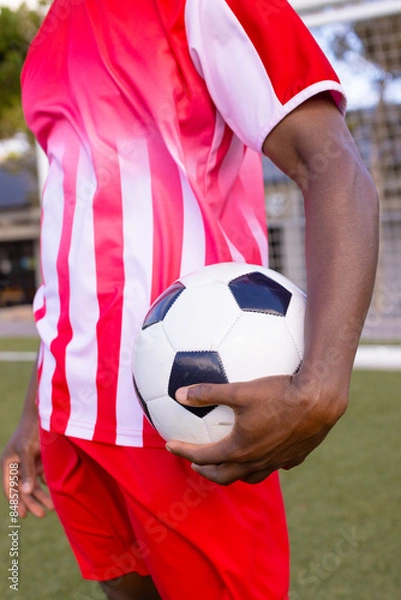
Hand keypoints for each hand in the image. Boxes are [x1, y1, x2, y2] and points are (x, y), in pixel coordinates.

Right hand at [1, 412, 53, 517]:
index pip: (10, 487)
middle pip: (23, 489)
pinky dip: (48, 485)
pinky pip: (42, 477)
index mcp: (8, 463)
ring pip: (34, 484)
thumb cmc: (30, 430)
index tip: (23, 514)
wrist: (43, 413)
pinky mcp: (39, 460)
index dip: (16, 501)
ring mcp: (28, 463)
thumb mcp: (26, 450)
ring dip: (42, 496)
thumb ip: (26, 470)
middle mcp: (17, 465)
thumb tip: (26, 491)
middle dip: (32, 501)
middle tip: (41, 515)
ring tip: (51, 508)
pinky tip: (55, 495)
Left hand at [166, 373, 346, 484]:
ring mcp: (277, 462)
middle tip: (196, 464)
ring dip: (234, 473)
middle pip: (224, 475)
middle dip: (206, 471)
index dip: (184, 451)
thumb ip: (207, 392)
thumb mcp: (239, 390)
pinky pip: (275, 466)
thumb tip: (179, 393)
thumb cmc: (279, 394)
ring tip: (227, 464)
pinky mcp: (295, 457)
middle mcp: (256, 461)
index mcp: (239, 449)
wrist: (319, 401)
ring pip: (250, 477)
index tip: (170, 445)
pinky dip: (263, 464)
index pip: (203, 456)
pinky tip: (265, 452)